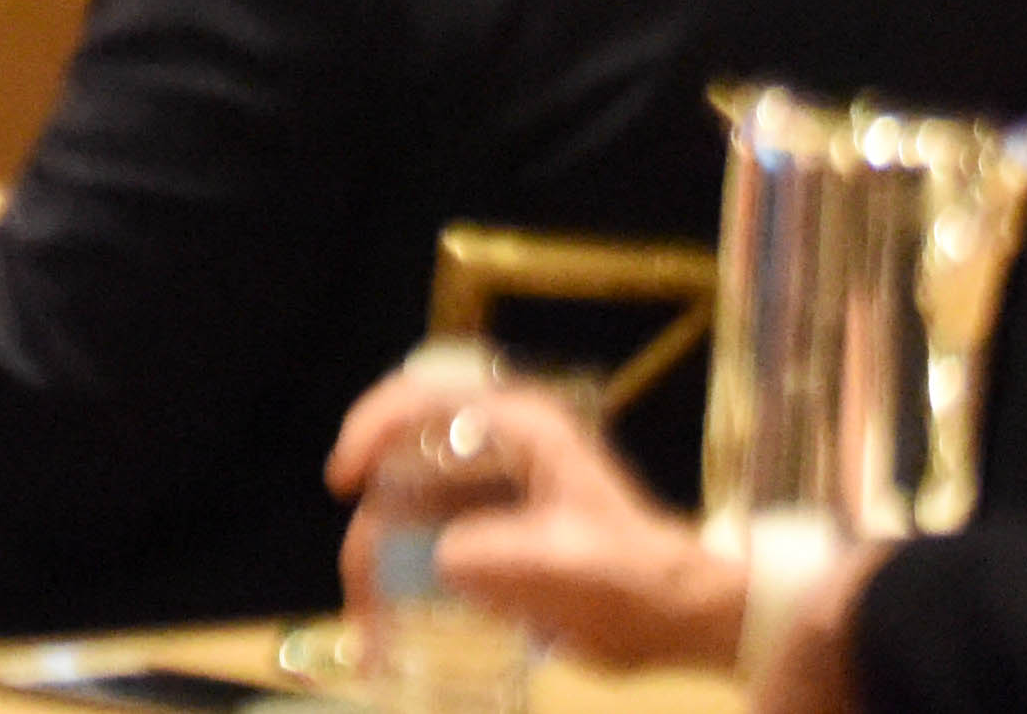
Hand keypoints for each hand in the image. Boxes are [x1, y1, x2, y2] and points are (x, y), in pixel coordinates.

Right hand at [316, 374, 741, 668]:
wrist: (680, 616)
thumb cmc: (636, 579)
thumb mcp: (571, 565)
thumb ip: (503, 555)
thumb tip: (441, 561)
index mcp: (518, 430)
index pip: (421, 402)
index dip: (371, 431)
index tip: (346, 481)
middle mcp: (493, 447)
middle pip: (398, 463)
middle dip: (372, 527)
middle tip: (361, 588)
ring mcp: (489, 488)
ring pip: (404, 508)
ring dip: (380, 562)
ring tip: (373, 624)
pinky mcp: (489, 528)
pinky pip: (425, 540)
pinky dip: (401, 579)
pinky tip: (393, 625)